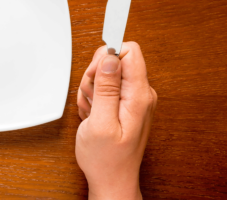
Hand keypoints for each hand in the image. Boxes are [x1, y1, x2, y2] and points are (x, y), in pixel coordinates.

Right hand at [76, 42, 156, 199]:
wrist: (110, 177)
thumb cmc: (107, 158)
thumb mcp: (101, 123)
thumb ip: (106, 88)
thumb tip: (111, 57)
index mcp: (138, 95)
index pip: (129, 52)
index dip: (107, 57)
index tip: (95, 73)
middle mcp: (139, 93)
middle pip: (113, 61)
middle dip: (94, 76)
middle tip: (93, 100)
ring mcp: (130, 97)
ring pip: (104, 73)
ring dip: (91, 90)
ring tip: (93, 111)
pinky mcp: (122, 102)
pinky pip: (102, 86)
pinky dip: (92, 98)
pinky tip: (93, 114)